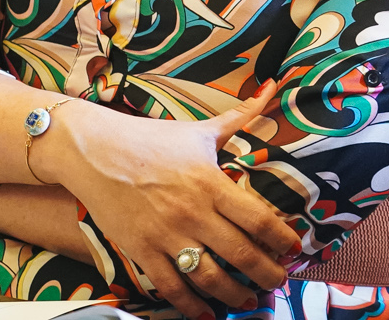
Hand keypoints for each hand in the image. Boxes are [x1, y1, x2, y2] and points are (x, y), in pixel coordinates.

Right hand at [47, 87, 301, 319]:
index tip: (294, 250)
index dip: (282, 240)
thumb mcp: (198, 129)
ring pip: (210, 277)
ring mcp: (166, 234)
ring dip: (235, 295)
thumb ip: (238, 118)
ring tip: (249, 301)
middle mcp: (193, 212)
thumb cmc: (150, 139)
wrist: (94, 150)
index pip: (259, 219)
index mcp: (210, 182)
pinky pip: (172, 286)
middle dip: (267, 274)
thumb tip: (270, 90)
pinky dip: (191, 305)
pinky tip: (206, 313)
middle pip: (241, 254)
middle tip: (278, 283)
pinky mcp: (141, 250)